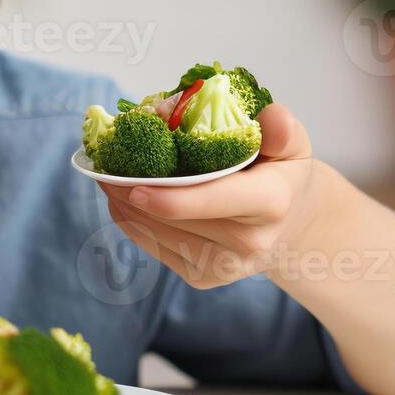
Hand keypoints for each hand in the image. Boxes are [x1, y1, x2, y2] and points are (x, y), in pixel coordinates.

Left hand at [98, 105, 341, 288]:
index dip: (170, 198)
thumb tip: (272, 116)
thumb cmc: (282, 173)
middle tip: (102, 163)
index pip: (215, 200)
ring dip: (124, 206)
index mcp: (271, 202)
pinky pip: (154, 247)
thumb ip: (283, 130)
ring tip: (104, 176)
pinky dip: (131, 222)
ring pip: (157, 234)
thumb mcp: (292, 145)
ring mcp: (224, 266)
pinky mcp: (202, 278)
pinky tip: (120, 200)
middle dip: (132, 191)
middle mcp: (249, 242)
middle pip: (174, 218)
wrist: (290, 224)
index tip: (131, 185)